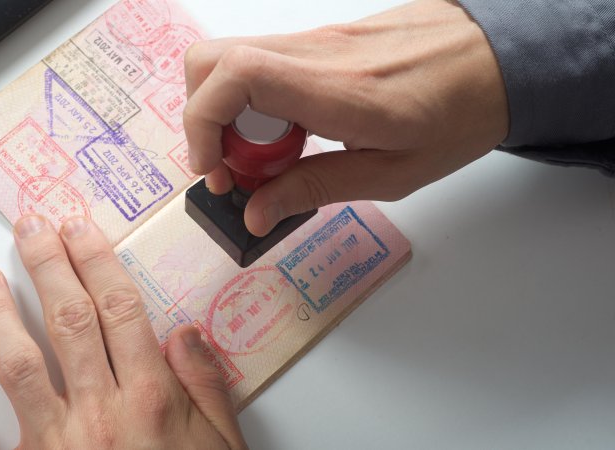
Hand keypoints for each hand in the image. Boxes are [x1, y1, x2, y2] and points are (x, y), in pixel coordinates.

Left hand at [0, 215, 246, 448]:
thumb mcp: (225, 449)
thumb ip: (208, 389)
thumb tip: (185, 334)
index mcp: (151, 401)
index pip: (121, 310)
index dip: (98, 261)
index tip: (81, 228)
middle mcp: (100, 414)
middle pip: (69, 322)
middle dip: (49, 266)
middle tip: (31, 227)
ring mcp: (56, 446)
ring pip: (19, 366)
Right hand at [183, 0, 507, 235]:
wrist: (495, 59)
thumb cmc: (458, 116)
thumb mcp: (392, 173)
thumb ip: (315, 189)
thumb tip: (256, 212)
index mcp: (336, 90)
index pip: (234, 76)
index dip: (201, 122)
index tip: (212, 168)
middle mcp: (313, 54)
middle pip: (210, 60)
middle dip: (204, 122)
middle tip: (236, 168)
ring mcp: (312, 41)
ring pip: (229, 61)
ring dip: (227, 114)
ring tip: (264, 157)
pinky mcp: (316, 41)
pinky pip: (259, 64)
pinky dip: (252, 103)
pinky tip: (288, 134)